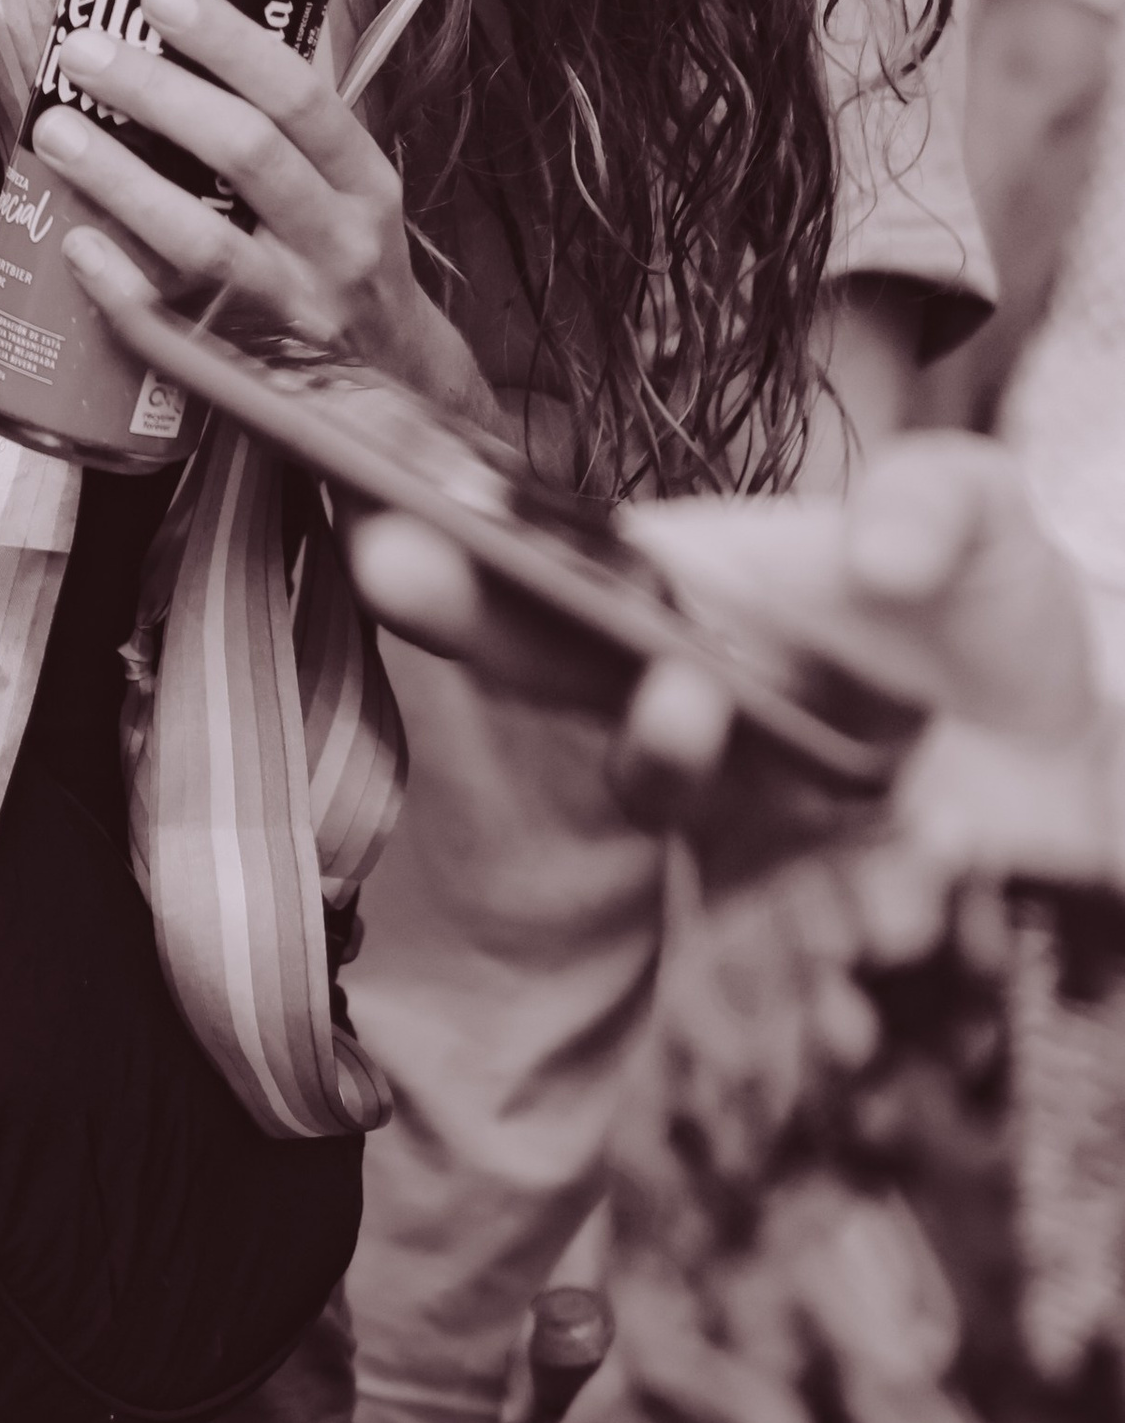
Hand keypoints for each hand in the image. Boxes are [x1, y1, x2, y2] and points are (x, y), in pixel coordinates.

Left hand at [40, 0, 495, 423]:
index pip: (299, 97)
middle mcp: (338, 244)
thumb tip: (193, 33)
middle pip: (247, 155)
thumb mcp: (350, 189)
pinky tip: (75, 242)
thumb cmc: (349, 263)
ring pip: (205, 243)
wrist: (399, 391)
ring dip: (123, 181)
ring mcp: (295, 311)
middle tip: (86, 50)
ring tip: (57, 131)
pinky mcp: (250, 369)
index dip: (229, 42)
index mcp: (363, 183)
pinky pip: (174, 325)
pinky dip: (121, 284)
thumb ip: (289, 126)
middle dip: (159, 94)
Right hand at [344, 435, 1112, 876]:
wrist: (1075, 756)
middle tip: (399, 566)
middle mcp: (676, 689)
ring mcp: (735, 802)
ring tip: (686, 696)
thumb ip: (932, 501)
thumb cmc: (988, 608)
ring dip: (655, 745)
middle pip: (547, 657)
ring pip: (656, 785)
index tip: (369, 518)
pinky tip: (884, 881)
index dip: (450, 543)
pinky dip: (810, 908)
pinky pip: (768, 921)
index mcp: (686, 583)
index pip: (546, 559)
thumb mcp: (980, 512)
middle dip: (466, 614)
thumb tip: (870, 561)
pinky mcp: (803, 903)